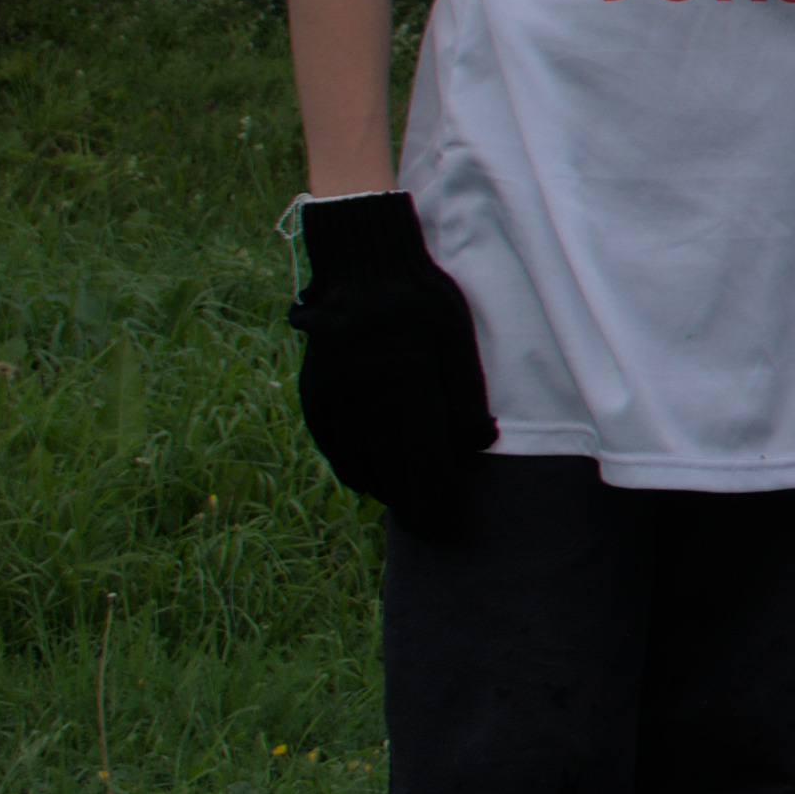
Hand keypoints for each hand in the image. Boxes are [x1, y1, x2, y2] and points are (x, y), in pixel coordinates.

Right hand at [288, 192, 492, 517]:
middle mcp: (368, 397)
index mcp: (410, 383)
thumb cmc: (421, 298)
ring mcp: (336, 396)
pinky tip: (364, 481)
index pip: (424, 456)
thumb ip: (467, 393)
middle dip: (410, 503)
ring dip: (381, 489)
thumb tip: (480, 443)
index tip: (445, 519)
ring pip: (358, 459)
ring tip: (401, 507)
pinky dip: (348, 466)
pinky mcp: (315, 391)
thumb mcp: (457, 336)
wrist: (361, 266)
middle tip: (426, 528)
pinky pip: (330, 442)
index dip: (435, 493)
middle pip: (390, 467)